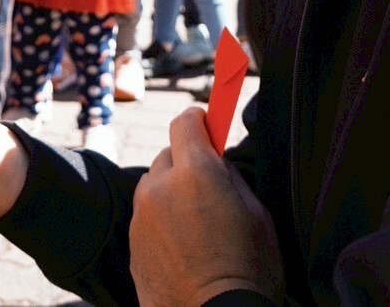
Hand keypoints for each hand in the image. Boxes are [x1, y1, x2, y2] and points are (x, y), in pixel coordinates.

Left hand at [130, 107, 284, 304]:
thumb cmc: (248, 270)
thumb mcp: (257, 213)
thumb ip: (230, 178)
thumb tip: (217, 163)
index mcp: (195, 172)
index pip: (184, 122)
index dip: (198, 121)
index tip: (207, 126)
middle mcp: (159, 188)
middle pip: (169, 156)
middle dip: (187, 166)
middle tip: (209, 191)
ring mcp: (141, 218)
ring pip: (155, 188)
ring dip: (171, 196)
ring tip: (197, 227)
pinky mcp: (132, 246)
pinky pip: (147, 220)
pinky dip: (162, 225)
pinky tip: (184, 249)